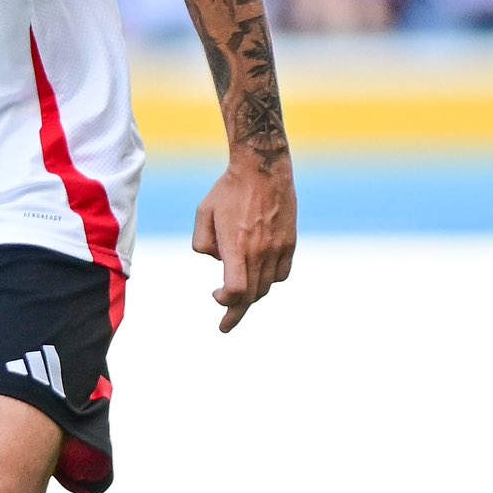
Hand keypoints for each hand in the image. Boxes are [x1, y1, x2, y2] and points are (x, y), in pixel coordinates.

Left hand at [192, 152, 295, 332]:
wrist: (263, 167)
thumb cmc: (228, 190)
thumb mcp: (203, 214)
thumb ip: (203, 244)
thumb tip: (217, 261)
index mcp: (237, 246)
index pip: (237, 290)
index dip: (227, 302)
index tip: (216, 297)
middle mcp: (260, 251)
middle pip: (251, 295)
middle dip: (236, 312)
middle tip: (225, 324)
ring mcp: (278, 248)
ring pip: (267, 286)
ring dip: (252, 296)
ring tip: (240, 298)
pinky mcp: (290, 242)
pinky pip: (282, 273)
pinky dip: (270, 281)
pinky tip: (260, 278)